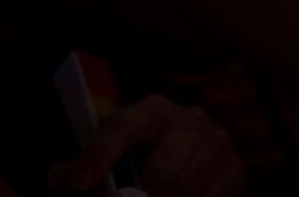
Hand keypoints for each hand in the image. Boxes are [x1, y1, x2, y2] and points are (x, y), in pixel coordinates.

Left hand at [48, 95, 241, 196]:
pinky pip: (213, 196)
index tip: (79, 182)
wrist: (183, 149)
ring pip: (187, 186)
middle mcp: (190, 119)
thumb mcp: (111, 154)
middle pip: (162, 168)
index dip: (100, 154)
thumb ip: (83, 166)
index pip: (123, 127)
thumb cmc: (140, 155)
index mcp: (152, 110)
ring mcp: (218, 141)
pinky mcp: (236, 166)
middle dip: (141, 196)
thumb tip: (63, 178)